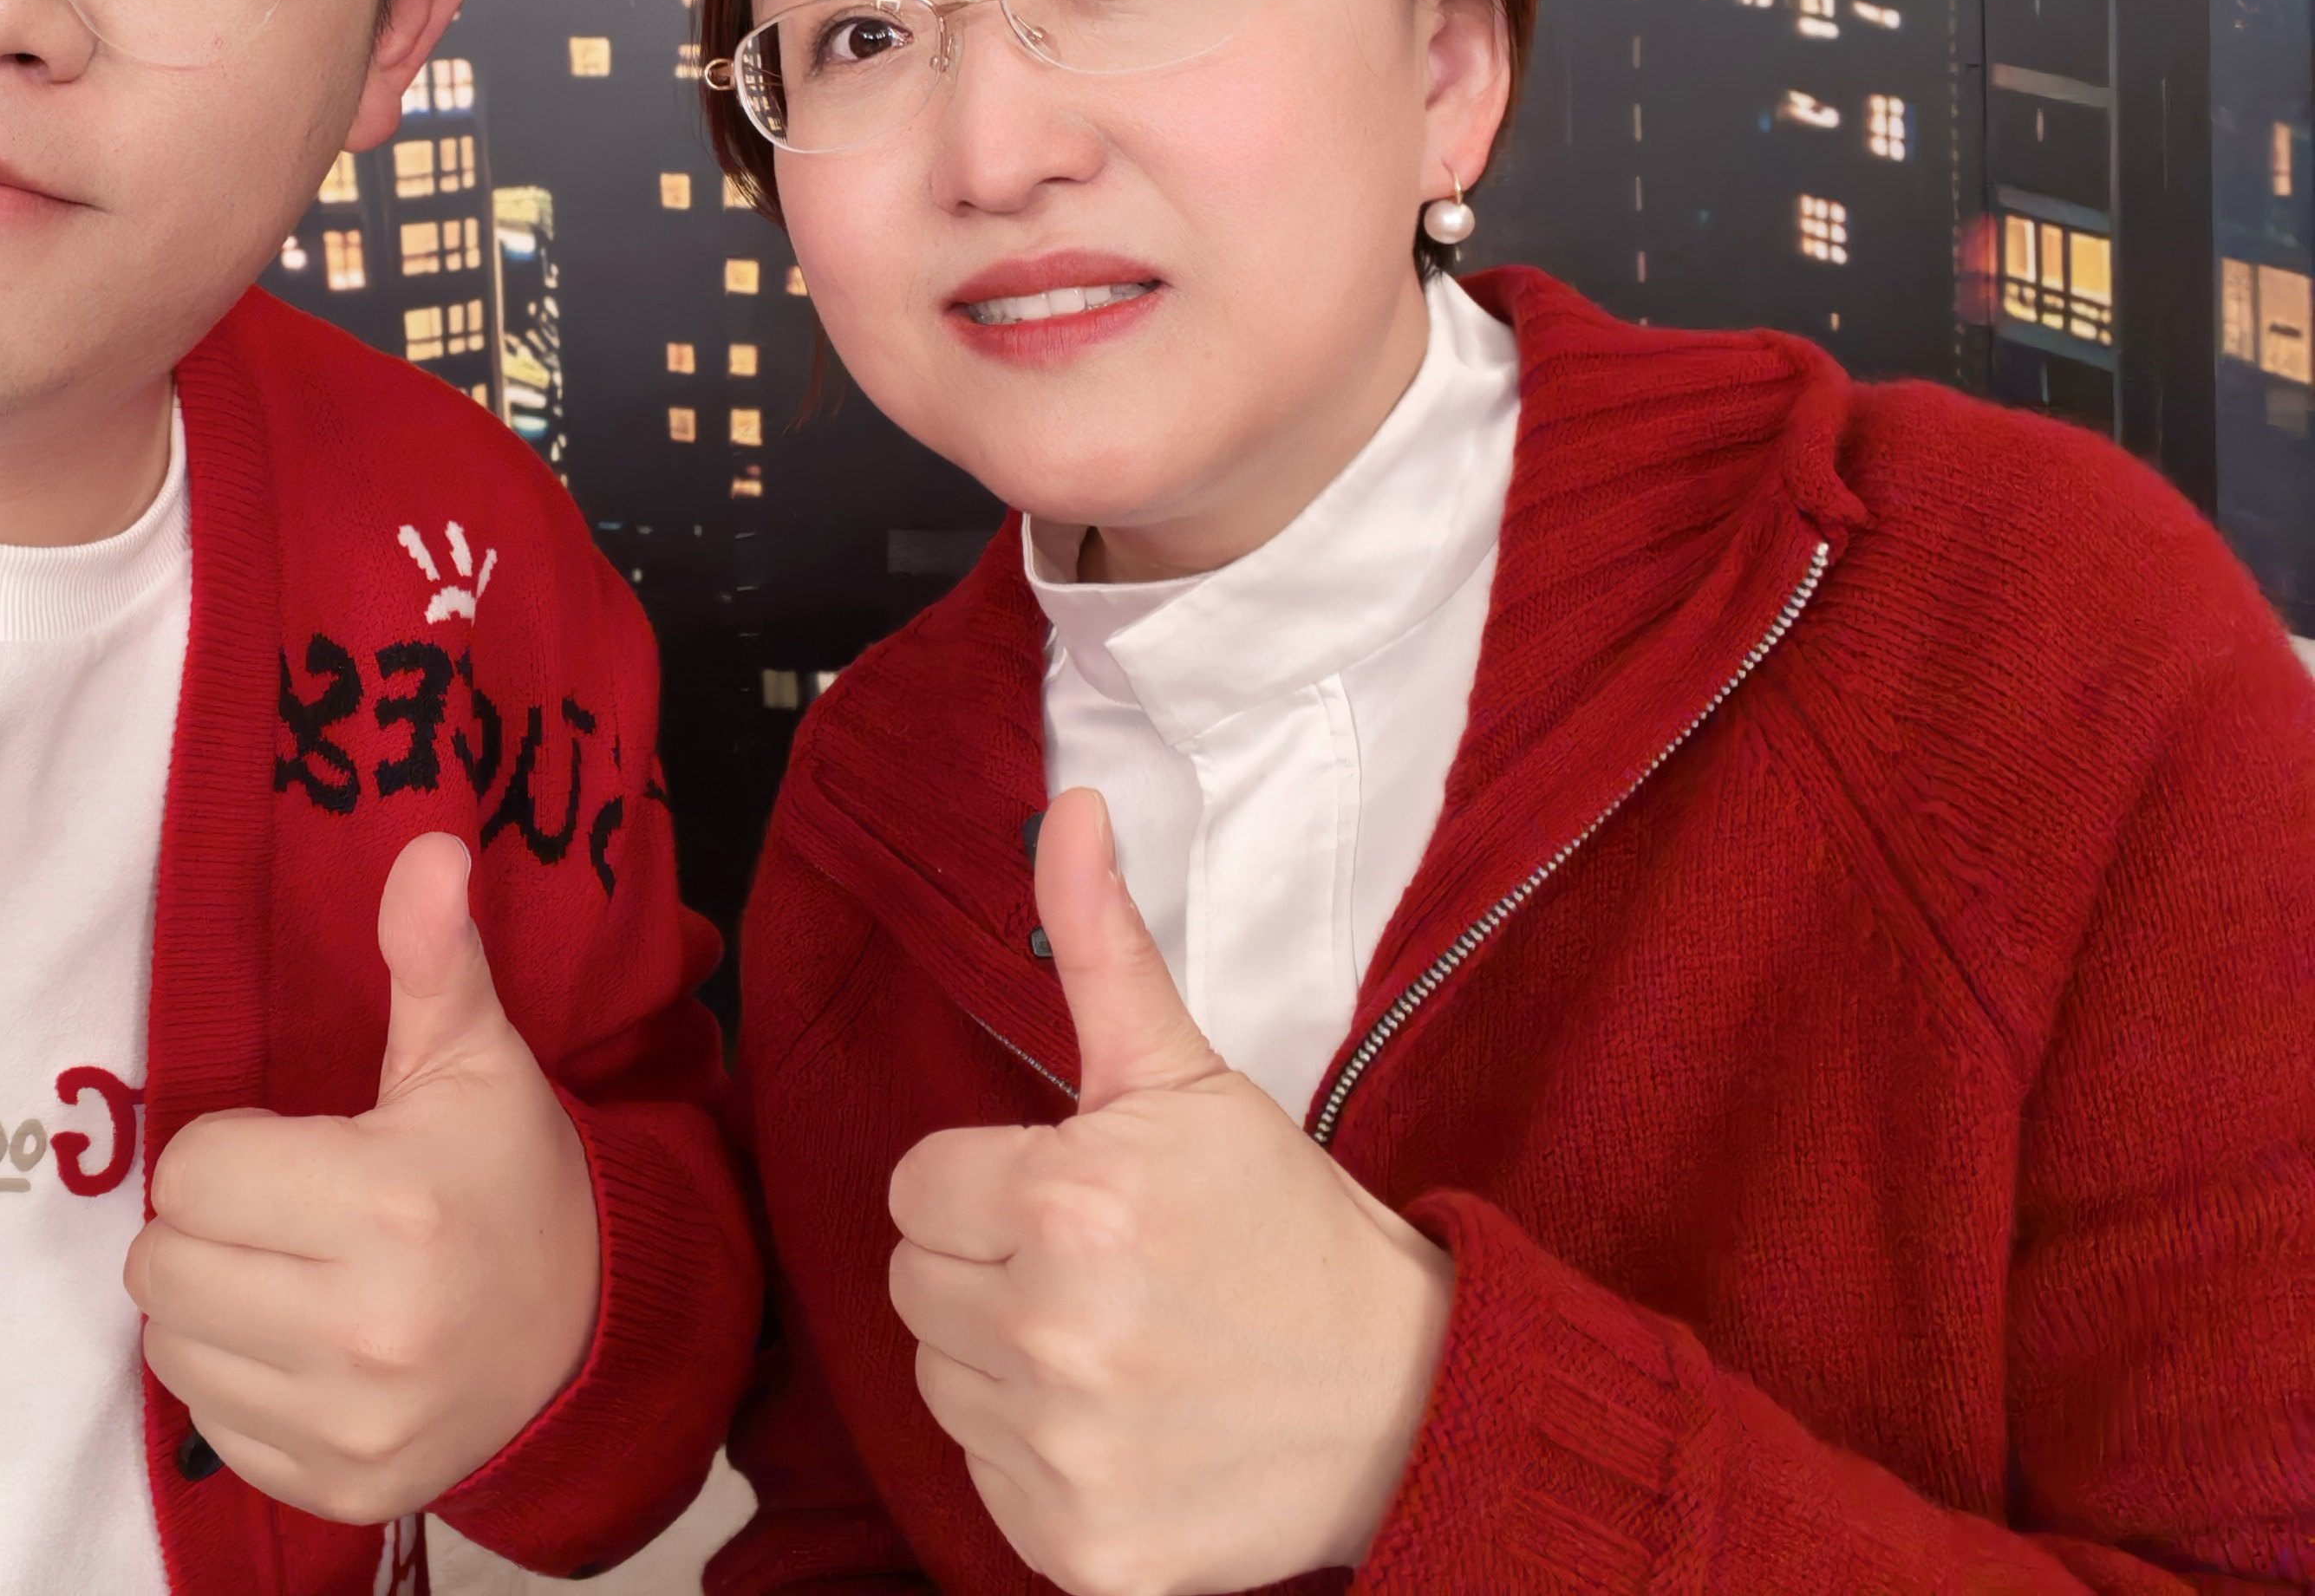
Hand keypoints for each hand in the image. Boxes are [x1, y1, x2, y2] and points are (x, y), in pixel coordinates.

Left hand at [124, 831, 602, 1522]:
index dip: (227, 1151)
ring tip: (285, 1277)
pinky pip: (208, 1423)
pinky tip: (300, 1346)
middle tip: (276, 1214)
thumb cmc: (509, 1178)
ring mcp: (353, 1422)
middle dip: (205, 1226)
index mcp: (392, 1205)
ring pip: (170, 1344)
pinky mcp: (340, 1487)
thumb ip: (433, 956)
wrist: (591, 1335)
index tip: (288, 1152)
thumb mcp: (475, 1058)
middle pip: (162, 1263)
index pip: (192, 1172)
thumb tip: (431, 846)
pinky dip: (235, 1381)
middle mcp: (370, 1328)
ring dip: (208, 1304)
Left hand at [884, 788, 1454, 1595]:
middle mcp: (1055, 1333)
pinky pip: (985, 1479)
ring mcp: (1066, 1454)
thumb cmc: (1289, 1231)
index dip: (989, 1186)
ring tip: (1120, 1346)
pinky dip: (1039, 1461)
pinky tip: (1126, 1429)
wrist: (1412, 1403)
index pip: (915, 1188)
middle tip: (1104, 1271)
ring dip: (1006, 1363)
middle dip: (992, 1268)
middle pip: (916, 1286)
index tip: (1077, 1199)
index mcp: (1069, 1204)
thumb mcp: (1191, 1075)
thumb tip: (1063, 806)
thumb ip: (1102, 943)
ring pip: (939, 1380)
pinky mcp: (1080, 1553)